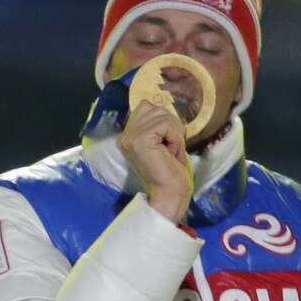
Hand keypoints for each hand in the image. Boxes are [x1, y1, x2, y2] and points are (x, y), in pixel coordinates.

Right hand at [117, 100, 192, 222]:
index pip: (147, 107)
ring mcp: (130, 137)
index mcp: (127, 135)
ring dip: (174, 134)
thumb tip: (165, 107)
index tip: (166, 145)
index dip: (165, 122)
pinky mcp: (139, 139)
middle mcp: (124, 134)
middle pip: (156, 108)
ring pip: (163, 115)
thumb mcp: (162, 141)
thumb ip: (158, 124)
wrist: (170, 194)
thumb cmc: (171, 171)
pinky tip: (170, 154)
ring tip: (170, 152)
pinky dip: (175, 138)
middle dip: (171, 127)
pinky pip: (167, 124)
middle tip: (170, 150)